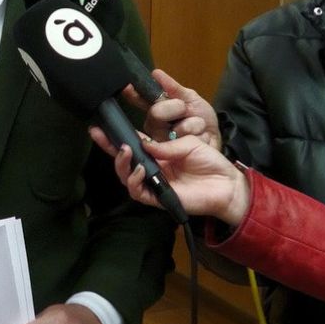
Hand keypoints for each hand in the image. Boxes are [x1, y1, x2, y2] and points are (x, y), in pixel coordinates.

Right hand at [91, 131, 250, 224]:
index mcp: (157, 153)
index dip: (115, 136)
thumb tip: (143, 143)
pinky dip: (135, 180)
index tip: (100, 125)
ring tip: (126, 151)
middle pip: (123, 160)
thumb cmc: (210, 162)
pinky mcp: (157, 198)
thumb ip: (165, 145)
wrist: (226, 184)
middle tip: (98, 135)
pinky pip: (138, 192)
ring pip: (125, 176)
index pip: (132, 143)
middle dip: (108, 147)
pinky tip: (141, 169)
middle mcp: (152, 167)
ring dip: (121, 163)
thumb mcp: (189, 143)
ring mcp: (153, 183)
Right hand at [120, 69, 219, 149]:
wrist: (215, 140)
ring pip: (173, 128)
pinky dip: (198, 135)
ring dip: (192, 124)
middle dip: (175, 107)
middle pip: (155, 112)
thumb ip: (173, 88)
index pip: (140, 101)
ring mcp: (161, 144)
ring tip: (197, 127)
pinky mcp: (171, 157)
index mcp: (156, 111)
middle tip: (185, 109)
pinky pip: (184, 141)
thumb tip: (156, 73)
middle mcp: (154, 127)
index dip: (134, 95)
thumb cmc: (200, 118)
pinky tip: (200, 137)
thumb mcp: (191, 99)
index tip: (128, 88)